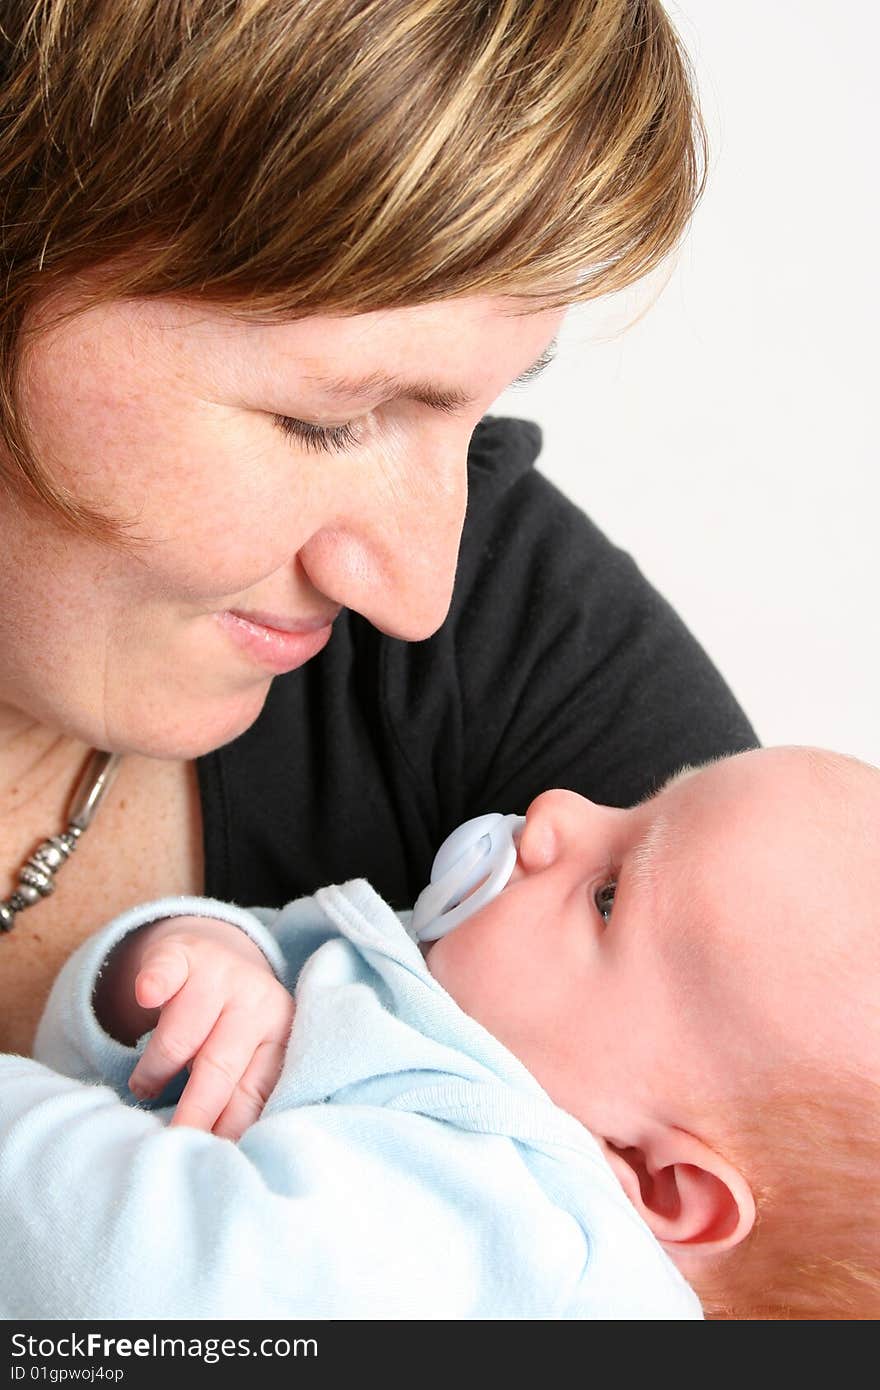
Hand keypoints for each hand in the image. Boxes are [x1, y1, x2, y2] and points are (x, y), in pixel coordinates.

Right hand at [126, 916, 294, 1140]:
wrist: (215, 956)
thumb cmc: (230, 1029)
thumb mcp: (247, 1060)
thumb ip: (236, 1099)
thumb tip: (218, 1158)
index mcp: (277, 1037)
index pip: (253, 1092)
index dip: (230, 1129)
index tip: (211, 1161)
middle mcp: (255, 1002)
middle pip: (219, 1066)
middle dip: (196, 1110)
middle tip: (175, 1142)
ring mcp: (220, 974)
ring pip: (182, 1034)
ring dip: (156, 1069)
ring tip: (144, 1089)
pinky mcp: (185, 954)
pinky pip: (167, 970)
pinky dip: (156, 983)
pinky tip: (147, 995)